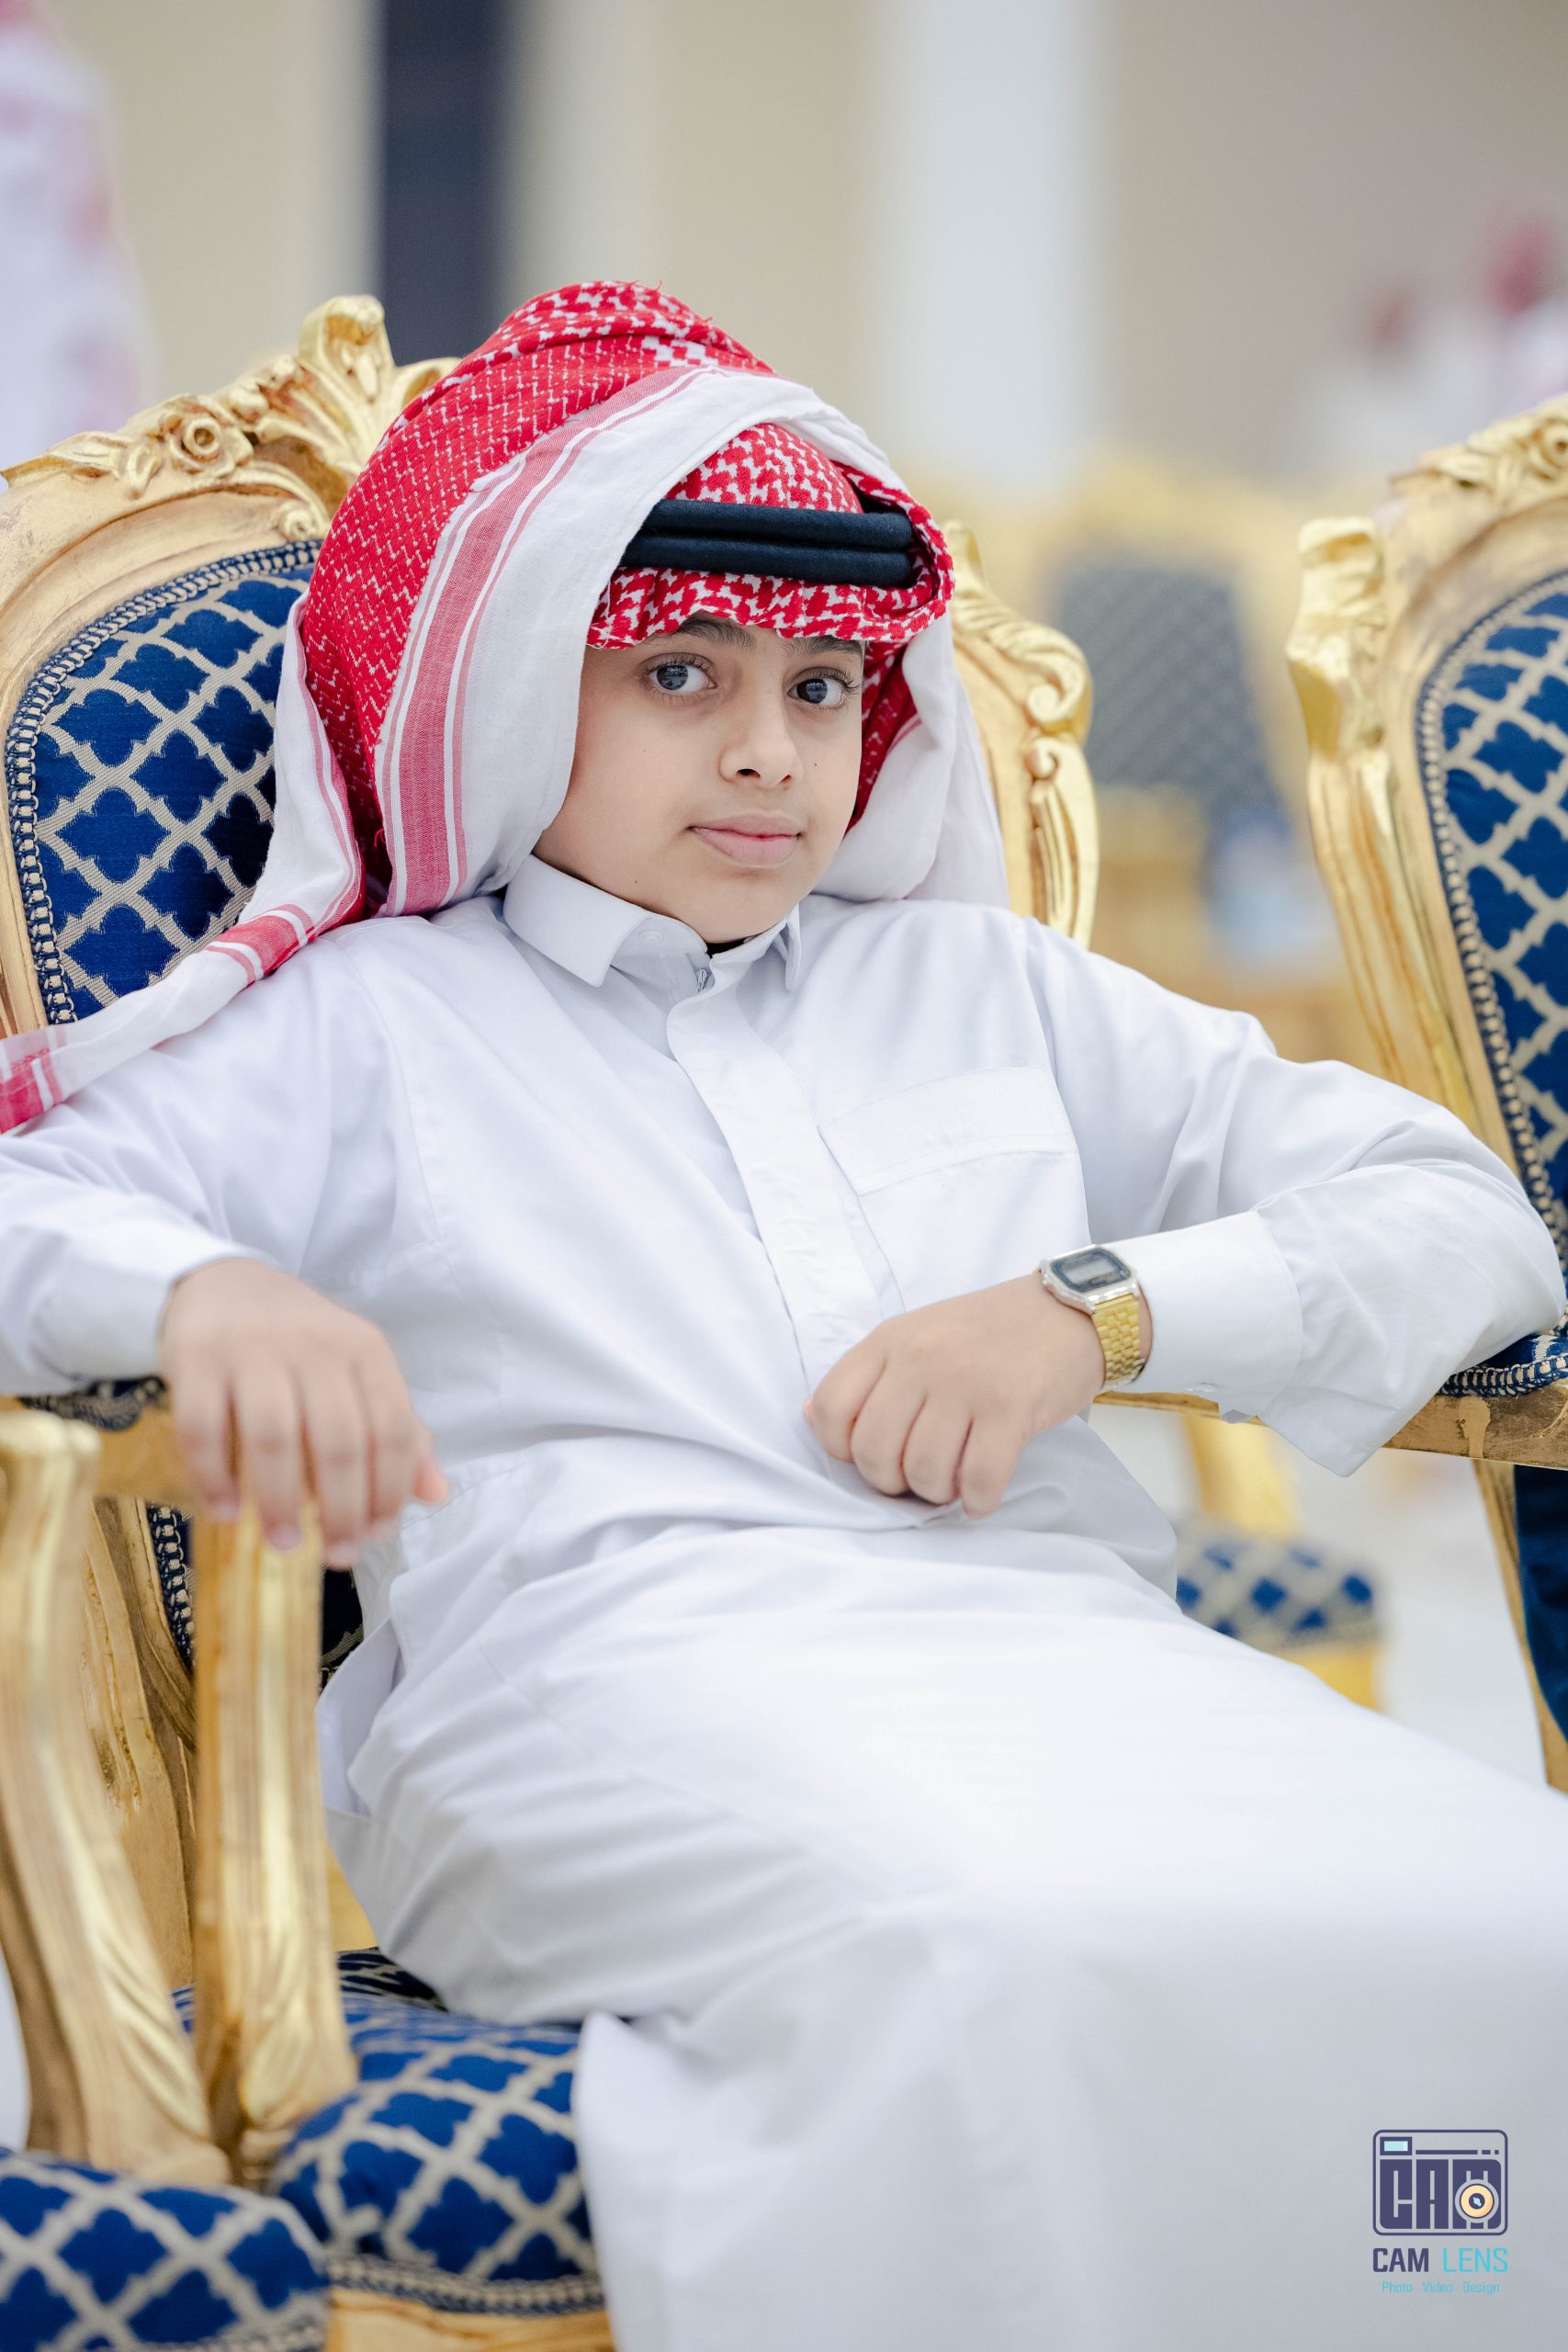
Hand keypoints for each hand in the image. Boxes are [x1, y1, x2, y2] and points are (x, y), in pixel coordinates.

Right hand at [157, 1257, 448, 1564]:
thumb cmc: (300, 1343)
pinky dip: (215, 1477)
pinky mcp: (197, 1358)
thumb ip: (397, 1431)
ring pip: (274, 1437)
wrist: (222, 1284)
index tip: (378, 1533)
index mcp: (364, 1350)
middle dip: (341, 1510)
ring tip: (283, 1542)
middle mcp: (314, 1346)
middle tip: (337, 1554)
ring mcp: (252, 1349)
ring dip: (280, 1501)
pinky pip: (204, 1428)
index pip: (393, 1427)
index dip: (390, 1489)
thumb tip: (435, 1494)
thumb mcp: (358, 1373)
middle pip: (338, 1441)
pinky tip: (226, 1511)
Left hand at [803, 1271, 1150, 1518]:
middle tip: (918, 1477)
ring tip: (954, 1483)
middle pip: (874, 1452)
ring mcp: (966, 1382)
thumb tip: (812, 1416)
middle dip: (892, 1483)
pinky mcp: (1011, 1407)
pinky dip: (978, 1502)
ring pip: (925, 1471)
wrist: (1069, 1310)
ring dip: (938, 1493)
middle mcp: (921, 1358)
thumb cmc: (989, 1331)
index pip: (833, 1408)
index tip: (874, 1456)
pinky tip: (982, 1496)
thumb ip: (869, 1376)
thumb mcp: (917, 1335)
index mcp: (890, 1340)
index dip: (842, 1450)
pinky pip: (979, 1479)